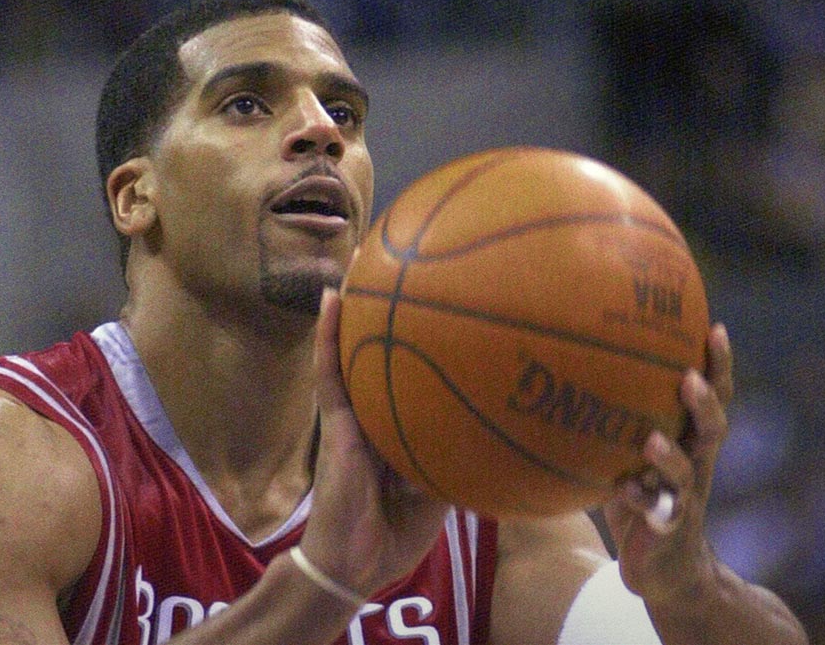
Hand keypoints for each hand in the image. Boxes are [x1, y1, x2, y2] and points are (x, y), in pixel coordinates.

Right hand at [298, 288, 449, 597]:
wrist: (354, 563)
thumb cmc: (396, 534)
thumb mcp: (444, 494)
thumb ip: (461, 458)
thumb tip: (496, 424)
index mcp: (403, 430)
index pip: (415, 379)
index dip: (428, 343)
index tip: (447, 304)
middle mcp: (377, 415)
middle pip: (383, 354)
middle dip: (390, 311)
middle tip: (405, 261)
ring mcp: (353, 416)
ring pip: (352, 352)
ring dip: (355, 309)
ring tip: (363, 260)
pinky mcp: (334, 422)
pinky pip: (330, 372)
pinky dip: (329, 335)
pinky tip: (333, 297)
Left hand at [602, 323, 733, 603]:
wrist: (663, 568)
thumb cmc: (639, 497)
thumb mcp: (626, 453)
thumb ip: (611, 419)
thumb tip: (564, 368)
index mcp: (691, 440)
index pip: (713, 395)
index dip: (718, 364)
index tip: (713, 325)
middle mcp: (696, 464)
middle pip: (714, 427)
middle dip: (706, 401)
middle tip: (689, 377)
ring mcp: (686, 497)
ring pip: (690, 472)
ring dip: (671, 455)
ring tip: (652, 439)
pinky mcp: (669, 527)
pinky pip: (661, 512)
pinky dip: (642, 498)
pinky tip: (624, 487)